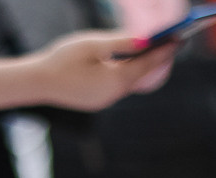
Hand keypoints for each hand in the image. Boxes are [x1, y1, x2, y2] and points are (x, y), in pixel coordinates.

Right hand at [27, 32, 174, 110]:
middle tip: (172, 43)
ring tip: (155, 51)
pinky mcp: (96, 100)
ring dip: (143, 67)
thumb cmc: (62, 59)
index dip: (165, 50)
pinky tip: (131, 63)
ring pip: (131, 82)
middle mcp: (114, 94)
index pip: (148, 64)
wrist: (36, 82)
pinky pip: (119, 86)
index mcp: (115, 80)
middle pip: (142, 75)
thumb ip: (121, 41)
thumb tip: (147, 40)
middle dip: (157, 59)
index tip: (179, 37)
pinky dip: (129, 73)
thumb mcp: (93, 44)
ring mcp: (105, 100)